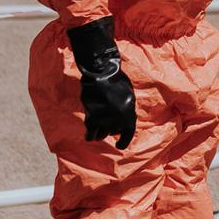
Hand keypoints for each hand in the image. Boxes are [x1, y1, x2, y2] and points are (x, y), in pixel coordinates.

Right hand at [67, 18, 136, 148]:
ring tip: (96, 124)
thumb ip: (125, 110)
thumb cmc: (115, 81)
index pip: (128, 134)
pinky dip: (89, 134)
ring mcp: (106, 120)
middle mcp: (119, 120)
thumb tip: (121, 122)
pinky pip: (90, 134)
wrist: (102, 72)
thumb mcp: (128, 96)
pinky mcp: (92, 119)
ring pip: (100, 135)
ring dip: (98, 131)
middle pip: (112, 132)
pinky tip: (88, 133)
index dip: (123, 142)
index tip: (119, 146)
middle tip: (104, 119)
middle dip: (108, 128)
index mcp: (130, 114)